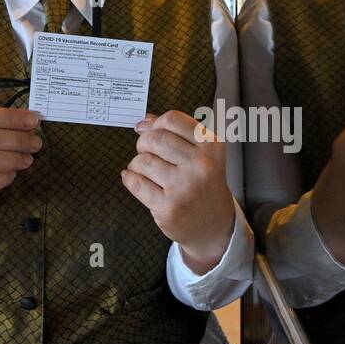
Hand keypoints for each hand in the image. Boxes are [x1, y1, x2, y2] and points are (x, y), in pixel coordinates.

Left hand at [121, 110, 234, 274]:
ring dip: (137, 164)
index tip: (152, 131)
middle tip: (146, 152)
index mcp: (211, 146)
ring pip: (143, 161)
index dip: (156, 124)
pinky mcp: (169, 207)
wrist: (214, 224)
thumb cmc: (204, 184)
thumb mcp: (201, 154)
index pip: (172, 119)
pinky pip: (136, 183)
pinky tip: (137, 180)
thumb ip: (175, 133)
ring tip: (146, 171)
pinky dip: (130, 179)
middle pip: (155, 138)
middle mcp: (201, 165)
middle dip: (143, 143)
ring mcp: (184, 187)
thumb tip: (144, 122)